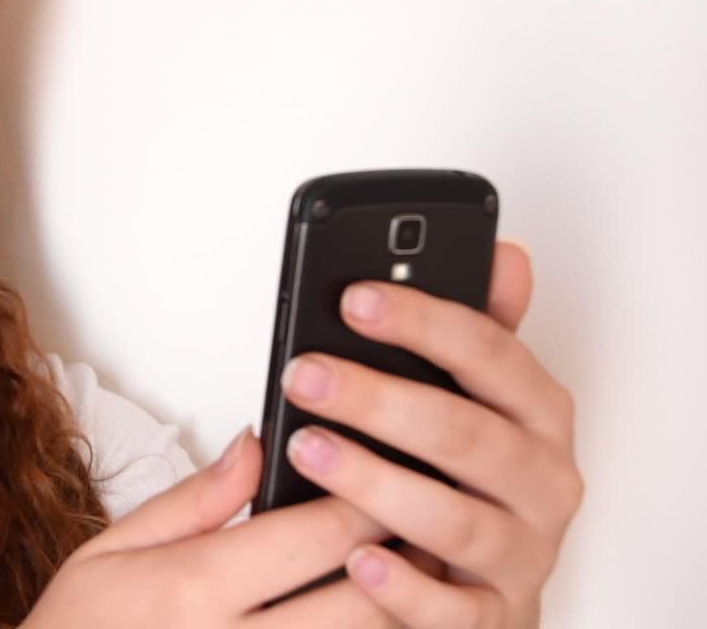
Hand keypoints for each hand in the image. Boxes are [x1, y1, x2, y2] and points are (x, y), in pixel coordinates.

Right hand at [21, 427, 441, 627]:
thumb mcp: (113, 548)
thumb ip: (196, 499)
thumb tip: (255, 444)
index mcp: (197, 588)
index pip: (318, 535)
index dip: (371, 496)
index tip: (396, 466)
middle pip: (364, 599)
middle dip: (410, 553)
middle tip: (433, 517)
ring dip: (404, 612)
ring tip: (422, 573)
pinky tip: (369, 618)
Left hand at [278, 239, 584, 626]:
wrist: (495, 586)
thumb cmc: (476, 478)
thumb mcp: (485, 399)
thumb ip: (486, 330)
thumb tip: (505, 254)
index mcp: (539, 413)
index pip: (489, 354)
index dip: (421, 323)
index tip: (353, 299)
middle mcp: (542, 480)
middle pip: (463, 434)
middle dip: (379, 400)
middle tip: (305, 374)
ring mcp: (522, 552)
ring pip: (454, 520)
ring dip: (376, 483)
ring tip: (309, 450)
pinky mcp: (494, 616)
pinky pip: (452, 609)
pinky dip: (405, 587)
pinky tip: (358, 560)